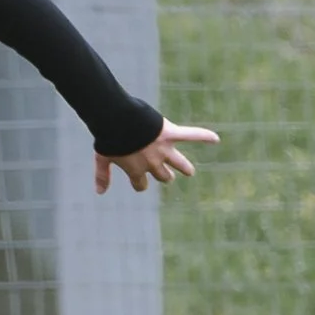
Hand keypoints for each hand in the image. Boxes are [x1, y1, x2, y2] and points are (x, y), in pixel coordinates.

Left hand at [95, 120, 217, 193]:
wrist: (118, 121)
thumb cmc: (109, 139)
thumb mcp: (102, 158)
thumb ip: (102, 175)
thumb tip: (99, 193)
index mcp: (136, 169)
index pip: (141, 184)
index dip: (139, 184)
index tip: (139, 182)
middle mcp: (153, 163)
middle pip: (163, 176)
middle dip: (164, 176)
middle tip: (166, 175)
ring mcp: (164, 150)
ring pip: (180, 164)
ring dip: (184, 168)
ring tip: (188, 171)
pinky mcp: (172, 135)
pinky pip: (192, 136)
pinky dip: (204, 136)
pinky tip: (215, 139)